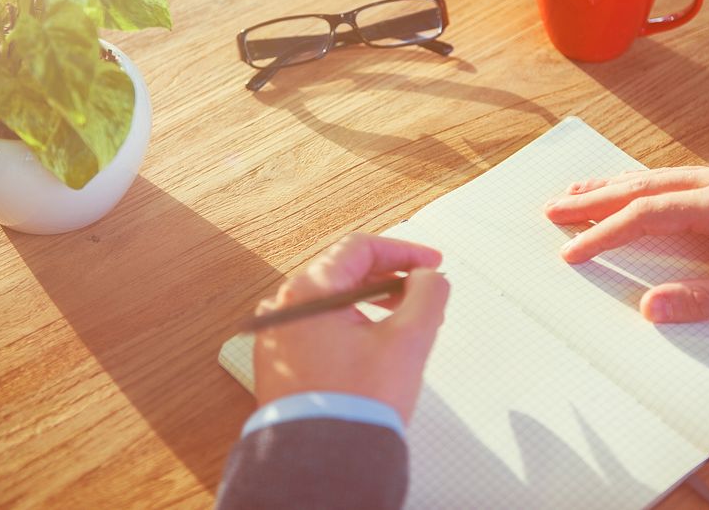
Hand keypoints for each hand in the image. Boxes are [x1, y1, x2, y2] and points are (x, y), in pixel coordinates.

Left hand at [253, 233, 448, 422]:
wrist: (325, 460)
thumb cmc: (358, 404)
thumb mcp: (408, 339)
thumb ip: (427, 294)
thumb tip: (429, 276)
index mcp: (308, 292)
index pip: (360, 249)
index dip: (403, 252)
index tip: (430, 264)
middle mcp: (284, 308)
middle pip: (343, 273)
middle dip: (390, 279)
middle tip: (422, 292)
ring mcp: (277, 337)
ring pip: (332, 303)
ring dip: (372, 304)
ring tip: (404, 321)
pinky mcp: (279, 363)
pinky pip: (318, 329)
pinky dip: (350, 327)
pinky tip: (376, 345)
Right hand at [544, 162, 708, 322]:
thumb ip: (708, 300)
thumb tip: (650, 308)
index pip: (649, 214)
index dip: (606, 232)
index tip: (572, 250)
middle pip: (642, 184)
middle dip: (593, 198)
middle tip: (553, 208)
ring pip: (655, 174)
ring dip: (612, 185)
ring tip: (574, 193)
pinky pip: (674, 175)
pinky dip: (640, 182)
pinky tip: (628, 187)